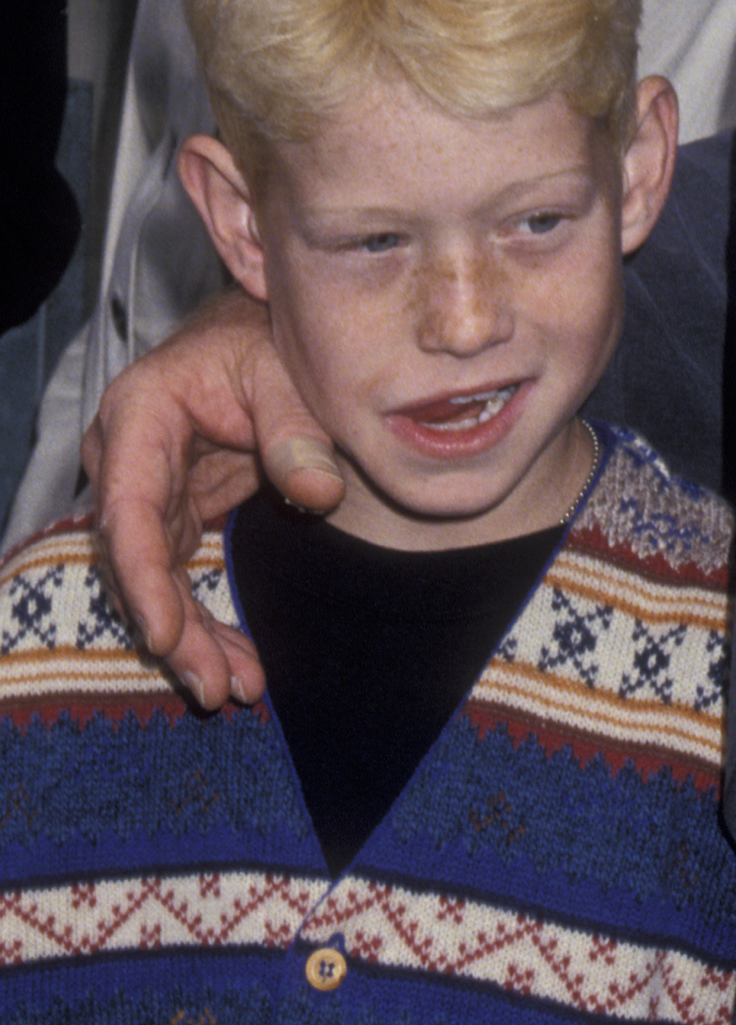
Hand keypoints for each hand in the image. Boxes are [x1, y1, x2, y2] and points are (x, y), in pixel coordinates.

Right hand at [82, 288, 342, 709]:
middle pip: (137, 561)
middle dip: (172, 630)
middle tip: (215, 687)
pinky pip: (179, 582)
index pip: (127, 508)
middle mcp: (126, 462)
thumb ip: (296, 430)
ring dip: (191, 640)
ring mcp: (146, 494)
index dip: (142, 577)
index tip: (165, 634)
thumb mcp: (283, 371)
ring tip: (235, 690)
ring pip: (156, 583)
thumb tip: (319, 493)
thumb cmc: (264, 342)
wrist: (258, 334)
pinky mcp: (173, 518)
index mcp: (138, 415)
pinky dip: (205, 625)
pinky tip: (237, 667)